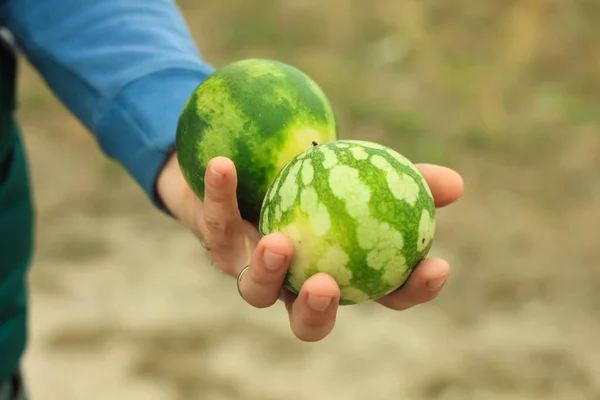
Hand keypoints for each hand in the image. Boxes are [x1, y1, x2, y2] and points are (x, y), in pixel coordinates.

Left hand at [156, 153, 463, 341]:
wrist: (254, 162)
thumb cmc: (320, 178)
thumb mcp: (362, 171)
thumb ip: (404, 180)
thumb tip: (457, 184)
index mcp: (339, 273)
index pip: (381, 295)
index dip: (410, 290)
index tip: (434, 266)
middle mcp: (294, 284)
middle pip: (308, 320)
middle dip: (318, 313)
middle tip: (329, 285)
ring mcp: (251, 270)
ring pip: (254, 290)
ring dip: (266, 270)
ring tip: (278, 242)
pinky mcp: (216, 244)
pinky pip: (214, 222)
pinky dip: (220, 194)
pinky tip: (224, 164)